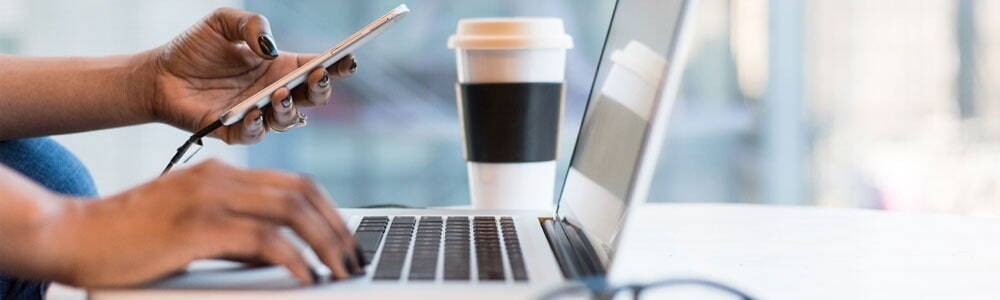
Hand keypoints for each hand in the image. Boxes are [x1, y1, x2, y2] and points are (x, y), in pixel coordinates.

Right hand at [48, 160, 360, 286]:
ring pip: (291, 211)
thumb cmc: (129, 237)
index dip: (329, 211)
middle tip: (354, 258)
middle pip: (302, 192)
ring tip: (340, 270)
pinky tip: (306, 276)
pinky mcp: (197, 226)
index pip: (295, 183)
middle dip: (337, 228)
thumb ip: (235, 233)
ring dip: (325, 243)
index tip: (347, 240)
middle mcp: (220, 177)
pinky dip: (294, 258)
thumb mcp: (192, 226)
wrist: (72, 234)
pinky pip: (264, 239)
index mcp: (221, 173)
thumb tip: (279, 254)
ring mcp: (209, 198)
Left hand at [145, 8, 355, 143]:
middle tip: (317, 76)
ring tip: (279, 93)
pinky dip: (257, 125)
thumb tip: (270, 47)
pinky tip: (253, 111)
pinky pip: (255, 134)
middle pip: (313, 98)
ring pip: (289, 120)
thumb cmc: (194, 48)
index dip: (337, 65)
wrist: (158, 75)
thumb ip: (251, 24)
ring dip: (289, 108)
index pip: (317, 67)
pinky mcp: (235, 132)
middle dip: (322, 89)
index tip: (348, 58)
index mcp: (280, 67)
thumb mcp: (223, 22)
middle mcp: (274, 92)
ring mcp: (258, 114)